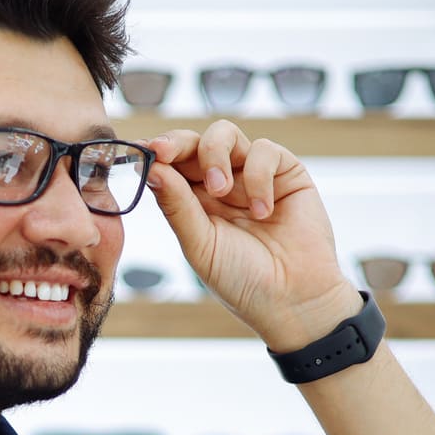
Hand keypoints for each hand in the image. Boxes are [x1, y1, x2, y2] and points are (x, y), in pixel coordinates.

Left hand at [145, 121, 363, 351]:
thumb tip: (152, 169)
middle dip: (177, 143)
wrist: (294, 300)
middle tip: (165, 152)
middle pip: (193, 142)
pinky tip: (263, 211)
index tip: (141, 149)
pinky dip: (258, 177)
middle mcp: (221, 184)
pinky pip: (264, 151)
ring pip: (225, 134)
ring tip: (222, 191)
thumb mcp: (201, 246)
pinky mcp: (286, 173)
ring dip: (215, 156)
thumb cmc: (243, 280)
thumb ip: (177, 206)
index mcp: (194, 202)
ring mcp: (252, 176)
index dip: (155, 153)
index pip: (170, 165)